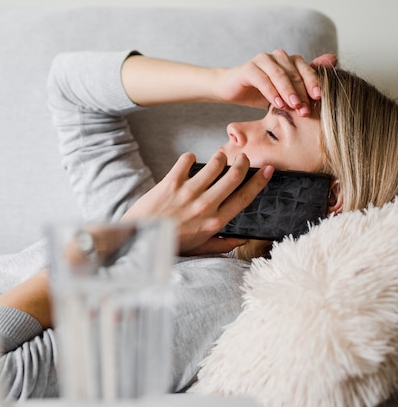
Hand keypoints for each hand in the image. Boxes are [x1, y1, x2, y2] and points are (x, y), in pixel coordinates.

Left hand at [121, 151, 272, 255]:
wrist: (139, 238)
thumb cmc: (170, 243)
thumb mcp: (200, 248)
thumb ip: (222, 244)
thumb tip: (242, 241)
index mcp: (215, 222)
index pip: (245, 197)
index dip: (259, 181)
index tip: (267, 170)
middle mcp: (205, 206)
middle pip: (234, 176)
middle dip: (242, 162)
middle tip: (242, 158)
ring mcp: (188, 193)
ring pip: (215, 164)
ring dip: (220, 157)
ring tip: (219, 158)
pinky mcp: (170, 183)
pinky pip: (187, 160)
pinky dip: (190, 158)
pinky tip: (189, 162)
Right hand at [214, 49, 336, 115]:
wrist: (229, 90)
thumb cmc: (257, 91)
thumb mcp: (283, 92)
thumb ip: (303, 81)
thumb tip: (333, 59)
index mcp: (289, 60)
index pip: (306, 69)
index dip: (314, 83)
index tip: (319, 99)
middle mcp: (277, 56)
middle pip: (295, 72)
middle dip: (302, 92)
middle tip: (306, 109)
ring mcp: (262, 59)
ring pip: (280, 74)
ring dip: (288, 91)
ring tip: (293, 106)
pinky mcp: (248, 68)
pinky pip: (263, 79)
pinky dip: (271, 91)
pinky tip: (276, 103)